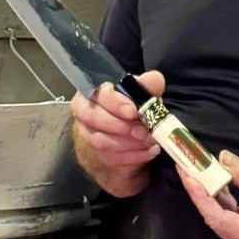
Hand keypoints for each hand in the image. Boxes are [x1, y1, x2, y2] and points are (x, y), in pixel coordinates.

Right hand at [70, 71, 164, 196]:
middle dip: (121, 126)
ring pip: (100, 141)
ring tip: (149, 140)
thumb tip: (154, 80)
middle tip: (143, 130)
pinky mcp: (98, 153)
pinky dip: (134, 156)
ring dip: (128, 143)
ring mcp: (88, 134)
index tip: (133, 111)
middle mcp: (84, 112)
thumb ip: (148, 84)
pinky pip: (112, 158)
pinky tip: (150, 151)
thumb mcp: (142, 92)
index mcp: (94, 91)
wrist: (131, 127)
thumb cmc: (133, 104)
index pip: (96, 94)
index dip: (114, 103)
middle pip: (92, 118)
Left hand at [176, 151, 238, 238]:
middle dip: (202, 193)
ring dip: (212, 196)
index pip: (215, 217)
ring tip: (199, 173)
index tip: (187, 174)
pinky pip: (230, 220)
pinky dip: (224, 202)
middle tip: (189, 169)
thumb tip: (222, 159)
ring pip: (221, 219)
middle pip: (215, 219)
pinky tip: (218, 185)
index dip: (199, 194)